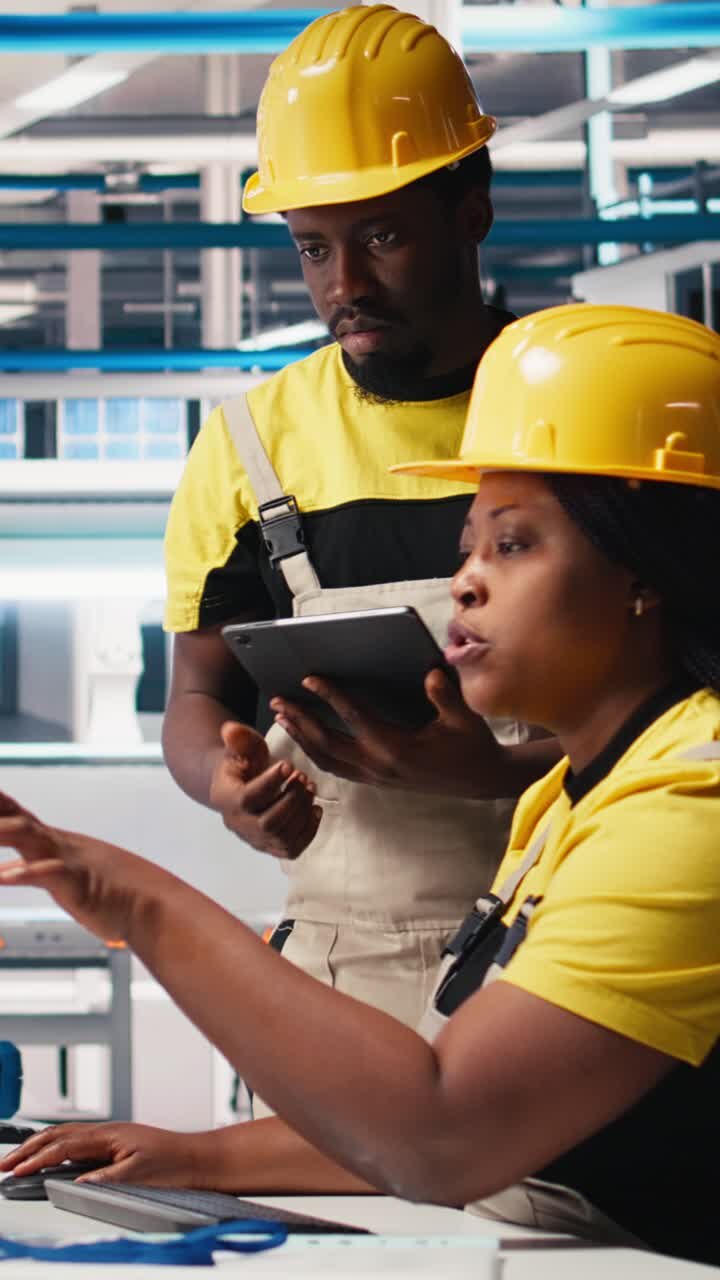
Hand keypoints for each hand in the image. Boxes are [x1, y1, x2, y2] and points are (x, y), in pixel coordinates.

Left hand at [0, 793, 156, 941]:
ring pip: (28, 836)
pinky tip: (5, 876)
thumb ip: (43, 866)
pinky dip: (25, 873)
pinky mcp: (77, 883)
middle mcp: (56, 843)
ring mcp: (67, 860)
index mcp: (51, 840)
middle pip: (13, 816)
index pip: (11, 810)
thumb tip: (21, 865)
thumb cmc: (109, 893)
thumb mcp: (69, 873)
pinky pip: (48, 874)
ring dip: (0, 832)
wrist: (149, 904)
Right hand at [0, 1122, 212, 1188]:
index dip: (36, 1160)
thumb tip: (76, 1183)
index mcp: (109, 1136)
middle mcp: (107, 1133)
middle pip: (58, 1136)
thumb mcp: (139, 1174)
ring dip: (39, 1147)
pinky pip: (77, 1143)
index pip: (63, 1147)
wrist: (198, 1158)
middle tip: (3, 1164)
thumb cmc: (175, 1164)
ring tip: (17, 1159)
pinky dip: (56, 1148)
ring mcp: (110, 1138)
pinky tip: (49, 1158)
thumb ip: (105, 1178)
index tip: (15, 1171)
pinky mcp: (114, 1146)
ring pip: (66, 1137)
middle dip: (28, 1149)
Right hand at [209, 721, 321, 859]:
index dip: (271, 783)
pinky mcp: (271, 847)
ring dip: (302, 813)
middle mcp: (237, 824)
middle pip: (267, 823)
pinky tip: (315, 809)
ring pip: (282, 838)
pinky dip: (309, 831)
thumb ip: (239, 738)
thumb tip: (231, 729)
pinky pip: (292, 850)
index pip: (248, 798)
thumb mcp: (241, 747)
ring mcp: (255, 839)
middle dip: (292, 800)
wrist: (242, 786)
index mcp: (224, 797)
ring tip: (311, 788)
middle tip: (304, 778)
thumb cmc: (244, 763)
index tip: (289, 764)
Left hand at [271, 669, 506, 796]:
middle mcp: (380, 766)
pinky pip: (338, 768)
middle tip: (278, 701)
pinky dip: (317, 753)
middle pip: (327, 743)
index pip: (354, 717)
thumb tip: (431, 673)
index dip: (330, 695)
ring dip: (303, 739)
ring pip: (327, 760)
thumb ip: (444, 696)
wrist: (481, 779)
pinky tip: (307, 739)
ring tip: (283, 718)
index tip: (309, 679)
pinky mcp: (377, 781)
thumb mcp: (464, 718)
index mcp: (397, 748)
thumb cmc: (472, 745)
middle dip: (300, 721)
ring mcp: (376, 777)